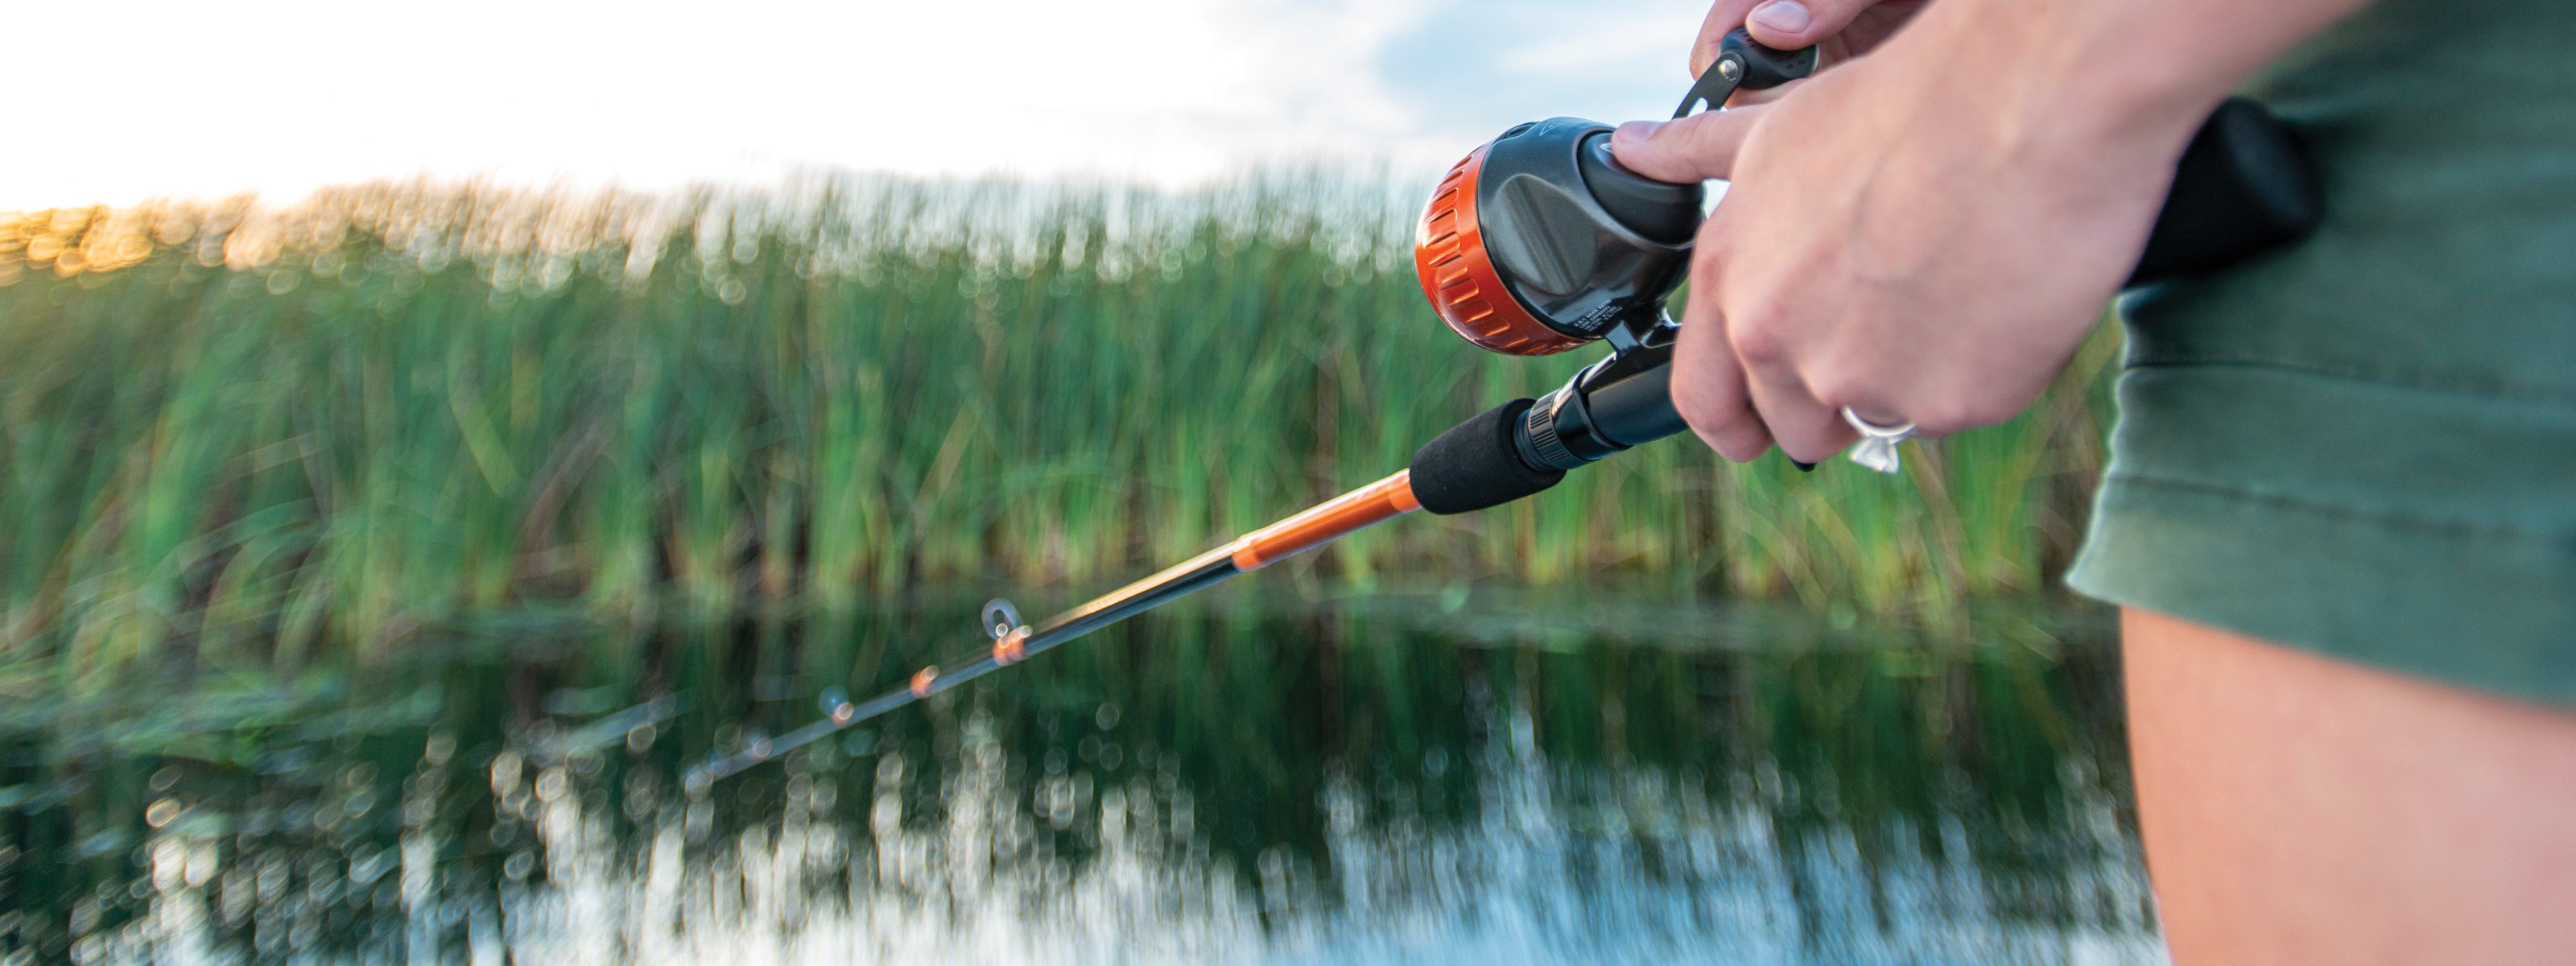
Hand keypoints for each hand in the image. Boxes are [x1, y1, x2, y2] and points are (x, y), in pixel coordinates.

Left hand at [1617, 4, 2212, 462]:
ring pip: (1882, 417)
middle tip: (1891, 319)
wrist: (2026, 99)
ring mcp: (1865, 379)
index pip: (1703, 400)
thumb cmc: (1907, 104)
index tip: (1757, 428)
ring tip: (1947, 288)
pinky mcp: (1950, 401)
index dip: (1733, 422)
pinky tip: (1996, 296)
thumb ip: (1697, 156)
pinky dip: (1981, 371)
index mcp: (1732, 284)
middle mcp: (1781, 342)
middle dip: (1837, 392)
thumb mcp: (1779, 129)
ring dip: (1910, 378)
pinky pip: (1960, 410)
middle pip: (1799, 424)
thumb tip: (1629, 150)